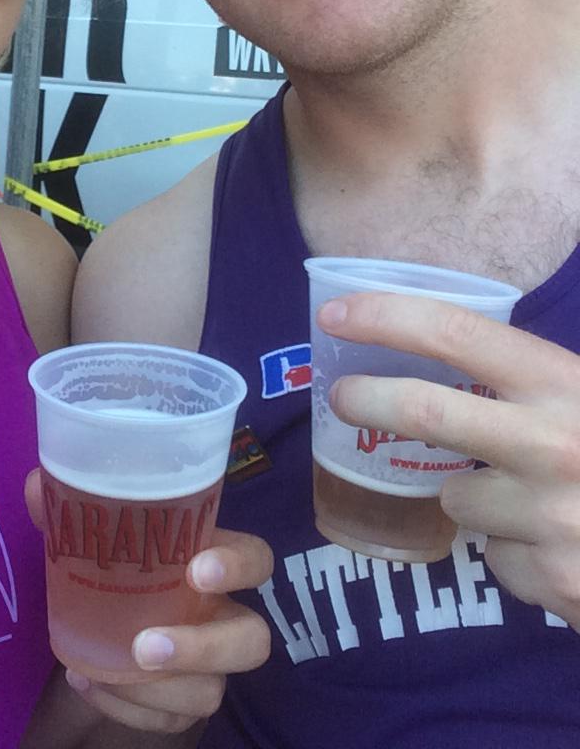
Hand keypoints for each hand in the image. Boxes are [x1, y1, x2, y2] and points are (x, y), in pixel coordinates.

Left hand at [25, 469, 272, 733]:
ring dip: (161, 691)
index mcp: (214, 561)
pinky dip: (128, 709)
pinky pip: (170, 722)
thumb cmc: (117, 558)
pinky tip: (87, 683)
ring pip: (212, 692)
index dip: (238, 567)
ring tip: (111, 669)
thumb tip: (37, 487)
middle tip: (146, 644)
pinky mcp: (182, 704)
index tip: (197, 570)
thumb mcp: (95, 531)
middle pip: (252, 640)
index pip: (256, 559)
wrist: (102, 613)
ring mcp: (209, 667)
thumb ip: (70, 508)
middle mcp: (223, 616)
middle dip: (205, 648)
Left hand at [319, 292, 579, 628]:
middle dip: (367, 400)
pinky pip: (491, 556)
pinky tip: (552, 544)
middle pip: (425, 411)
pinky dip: (507, 549)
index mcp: (563, 383)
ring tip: (524, 498)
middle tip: (343, 396)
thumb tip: (430, 330)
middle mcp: (554, 443)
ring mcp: (551, 515)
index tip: (334, 311)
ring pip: (454, 497)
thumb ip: (527, 375)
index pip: (457, 332)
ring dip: (470, 497)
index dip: (387, 315)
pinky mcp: (551, 579)